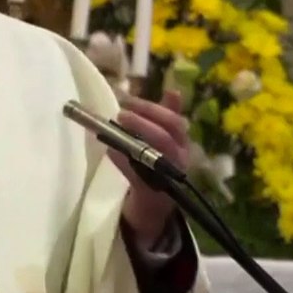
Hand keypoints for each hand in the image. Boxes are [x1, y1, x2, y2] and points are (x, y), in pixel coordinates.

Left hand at [109, 89, 190, 249]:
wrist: (156, 201)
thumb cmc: (157, 163)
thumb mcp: (164, 137)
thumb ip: (165, 117)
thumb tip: (173, 90)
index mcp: (182, 142)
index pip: (175, 121)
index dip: (153, 109)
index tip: (130, 100)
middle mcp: (180, 158)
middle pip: (166, 135)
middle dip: (144, 121)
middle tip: (122, 113)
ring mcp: (168, 175)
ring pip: (155, 154)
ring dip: (133, 140)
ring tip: (115, 128)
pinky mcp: (153, 191)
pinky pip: (138, 175)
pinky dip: (123, 161)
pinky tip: (110, 152)